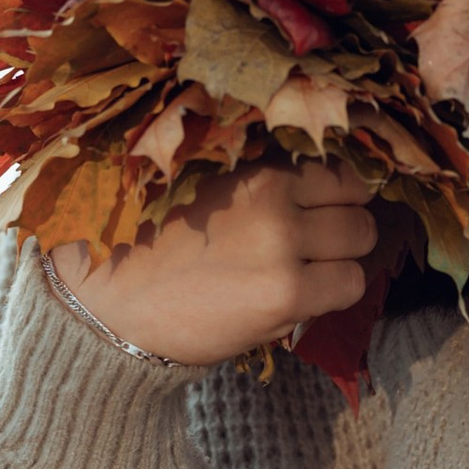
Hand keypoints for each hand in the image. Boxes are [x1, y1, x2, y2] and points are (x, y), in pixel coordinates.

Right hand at [53, 159, 374, 367]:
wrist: (107, 304)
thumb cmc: (149, 247)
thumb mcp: (202, 188)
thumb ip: (256, 183)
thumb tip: (317, 185)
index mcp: (253, 167)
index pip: (336, 165)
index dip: (335, 189)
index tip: (323, 207)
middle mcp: (274, 198)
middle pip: (358, 199)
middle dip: (344, 221)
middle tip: (316, 244)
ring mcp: (283, 245)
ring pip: (361, 241)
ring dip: (341, 258)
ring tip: (306, 272)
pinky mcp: (285, 293)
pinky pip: (349, 286)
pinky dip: (333, 293)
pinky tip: (298, 299)